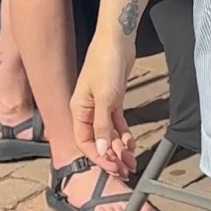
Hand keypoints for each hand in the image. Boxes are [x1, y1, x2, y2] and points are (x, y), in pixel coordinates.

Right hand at [71, 37, 136, 180]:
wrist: (117, 41)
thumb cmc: (106, 63)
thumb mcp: (105, 98)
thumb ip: (102, 126)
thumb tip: (100, 150)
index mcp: (79, 110)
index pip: (85, 141)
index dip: (98, 157)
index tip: (112, 167)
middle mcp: (88, 110)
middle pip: (97, 140)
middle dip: (110, 156)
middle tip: (124, 170)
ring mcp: (101, 105)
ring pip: (108, 133)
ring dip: (119, 148)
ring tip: (130, 162)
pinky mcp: (113, 100)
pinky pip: (117, 123)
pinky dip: (124, 134)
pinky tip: (131, 144)